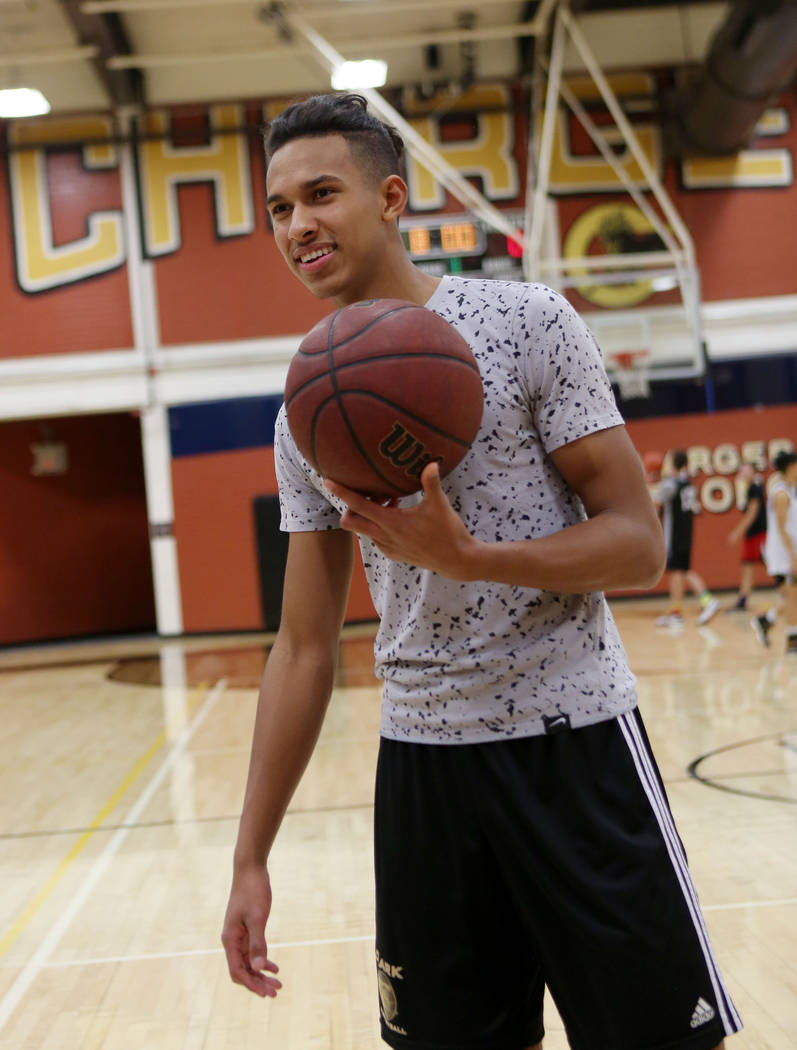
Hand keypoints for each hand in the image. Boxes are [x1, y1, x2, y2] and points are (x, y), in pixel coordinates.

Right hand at [222, 864, 281, 996]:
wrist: (250, 869)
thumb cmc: (253, 891)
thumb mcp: (258, 918)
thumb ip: (258, 943)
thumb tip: (259, 967)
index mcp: (230, 940)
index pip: (238, 971)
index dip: (251, 984)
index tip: (266, 993)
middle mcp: (231, 940)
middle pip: (243, 970)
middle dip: (258, 982)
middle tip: (276, 991)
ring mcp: (238, 935)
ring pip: (248, 962)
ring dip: (261, 974)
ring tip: (277, 983)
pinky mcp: (246, 929)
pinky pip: (252, 951)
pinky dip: (262, 960)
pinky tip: (274, 967)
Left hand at [325, 462, 478, 579]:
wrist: (456, 560)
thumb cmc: (448, 531)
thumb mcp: (440, 505)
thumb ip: (431, 483)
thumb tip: (431, 463)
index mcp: (391, 523)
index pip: (359, 506)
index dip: (342, 493)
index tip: (328, 481)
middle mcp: (384, 537)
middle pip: (350, 521)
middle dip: (350, 506)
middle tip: (368, 492)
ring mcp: (387, 547)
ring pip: (363, 529)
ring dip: (368, 515)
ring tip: (389, 501)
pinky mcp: (393, 554)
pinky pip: (375, 537)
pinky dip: (378, 525)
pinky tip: (397, 515)